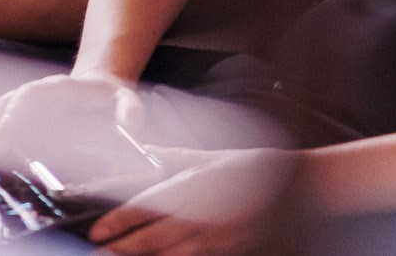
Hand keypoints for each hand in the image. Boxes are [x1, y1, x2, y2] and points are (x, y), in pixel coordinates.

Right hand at [0, 72, 148, 174]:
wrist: (98, 85)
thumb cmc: (110, 95)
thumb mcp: (127, 99)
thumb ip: (131, 110)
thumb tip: (132, 127)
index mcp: (56, 88)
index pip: (27, 97)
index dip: (12, 116)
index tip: (5, 140)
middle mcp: (33, 91)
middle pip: (2, 105)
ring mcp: (22, 101)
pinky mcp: (17, 112)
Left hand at [88, 146, 292, 255]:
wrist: (298, 188)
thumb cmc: (254, 167)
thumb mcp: (212, 156)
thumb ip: (174, 158)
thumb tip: (145, 149)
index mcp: (193, 191)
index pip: (145, 208)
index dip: (118, 221)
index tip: (96, 229)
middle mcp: (199, 220)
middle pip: (150, 240)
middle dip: (121, 248)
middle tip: (96, 251)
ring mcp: (213, 242)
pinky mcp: (225, 253)